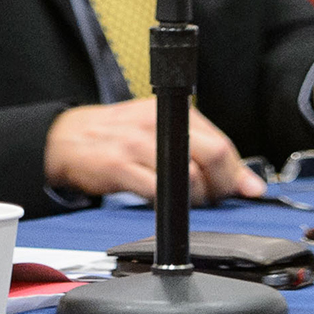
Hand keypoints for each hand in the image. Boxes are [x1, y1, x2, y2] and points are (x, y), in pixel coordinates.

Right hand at [43, 100, 260, 204]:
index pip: (221, 143)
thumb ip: (202, 151)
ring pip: (189, 177)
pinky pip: (157, 190)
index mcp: (171, 111)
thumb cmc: (116, 136)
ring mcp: (138, 144)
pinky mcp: (119, 166)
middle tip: (215, 198)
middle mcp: (158, 122)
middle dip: (223, 186)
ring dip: (196, 199)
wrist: (65, 138)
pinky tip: (162, 202)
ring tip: (186, 201)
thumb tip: (248, 183)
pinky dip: (167, 203)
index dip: (236, 173)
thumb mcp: (159, 131)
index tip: (244, 190)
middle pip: (213, 155)